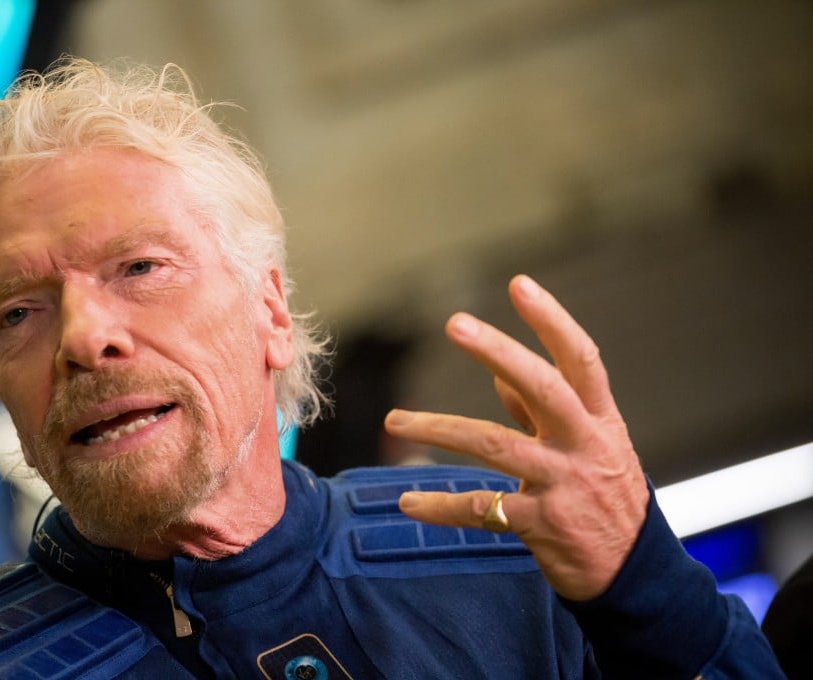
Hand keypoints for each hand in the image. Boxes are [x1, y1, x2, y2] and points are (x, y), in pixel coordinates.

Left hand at [384, 275, 648, 600]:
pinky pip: (481, 508)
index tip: (519, 283)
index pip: (582, 359)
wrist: (635, 575)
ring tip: (395, 421)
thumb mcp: (589, 447)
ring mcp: (564, 485)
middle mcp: (585, 445)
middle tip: (455, 323)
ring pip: (495, 446)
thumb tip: (499, 376)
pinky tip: (408, 503)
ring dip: (439, 429)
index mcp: (601, 420)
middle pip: (544, 388)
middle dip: (499, 351)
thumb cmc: (607, 499)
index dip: (552, 320)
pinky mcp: (542, 525)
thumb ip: (541, 413)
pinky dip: (440, 506)